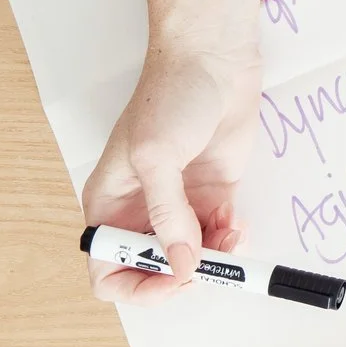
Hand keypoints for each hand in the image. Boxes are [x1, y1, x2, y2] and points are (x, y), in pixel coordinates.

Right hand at [80, 23, 258, 305]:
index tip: (171, 279)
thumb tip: (181, 266)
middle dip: (182, 274)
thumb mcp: (156, 156)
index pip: (108, 269)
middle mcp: (141, 211)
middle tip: (209, 262)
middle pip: (154, 270)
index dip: (136, 286)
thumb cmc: (171, 96)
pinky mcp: (213, 193)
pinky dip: (231, 239)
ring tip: (231, 234)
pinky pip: (220, 235)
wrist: (214, 59)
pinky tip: (237, 221)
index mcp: (109, 206)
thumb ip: (168, 215)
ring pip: (193, 257)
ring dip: (214, 258)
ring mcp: (180, 203)